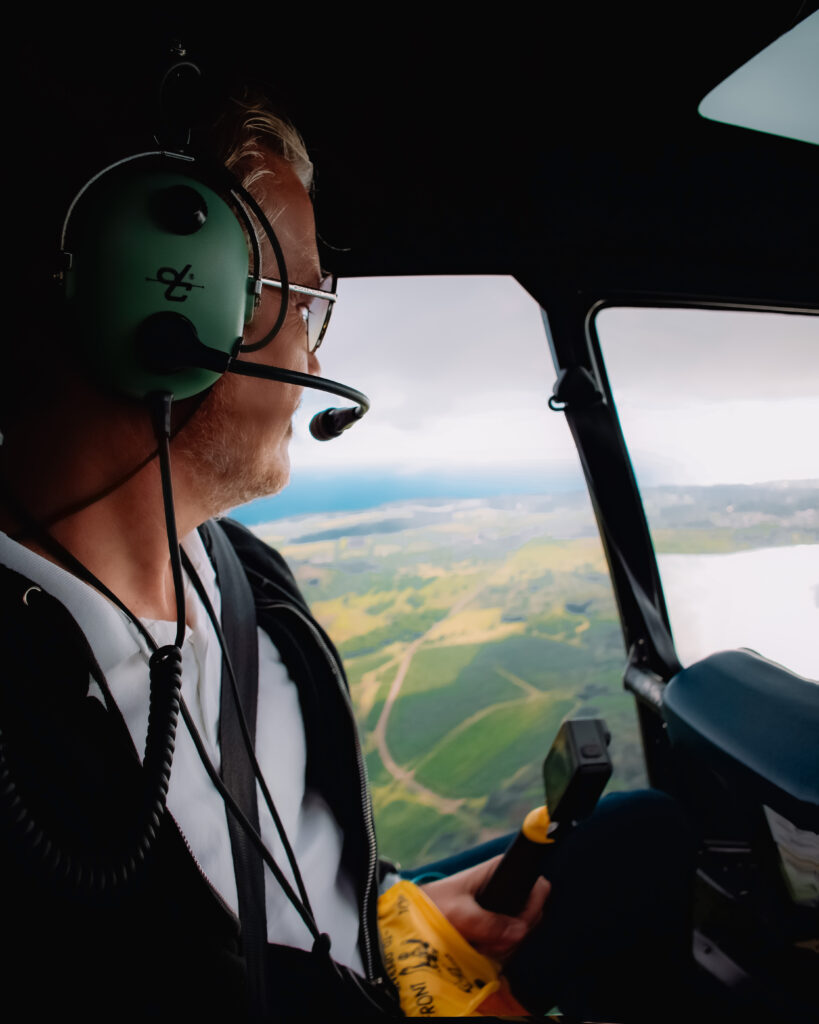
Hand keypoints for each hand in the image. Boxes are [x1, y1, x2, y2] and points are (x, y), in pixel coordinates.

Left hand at [420, 854, 549, 961]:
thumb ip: (487, 922)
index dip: (532, 906)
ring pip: (522, 933)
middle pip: (532, 915)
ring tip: (477, 943)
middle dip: (513, 933)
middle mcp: (507, 888)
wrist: (417, 917)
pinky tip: (478, 949)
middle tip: (487, 938)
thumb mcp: (458, 912)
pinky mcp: (497, 926)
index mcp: (501, 871)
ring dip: (502, 945)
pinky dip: (497, 951)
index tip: (516, 923)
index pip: (538, 887)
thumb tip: (520, 932)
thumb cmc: (434, 904)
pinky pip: (510, 943)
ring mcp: (503, 909)